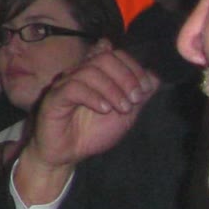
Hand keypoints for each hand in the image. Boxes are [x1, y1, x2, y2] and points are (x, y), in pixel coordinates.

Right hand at [16, 49, 156, 200]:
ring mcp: (65, 84)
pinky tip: (104, 110)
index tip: (144, 89)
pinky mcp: (54, 98)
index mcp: (95, 74)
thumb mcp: (125, 115)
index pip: (114, 54)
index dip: (133, 67)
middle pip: (103, 58)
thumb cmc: (93, 132)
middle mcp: (79, 74)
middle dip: (126, 77)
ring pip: (89, 71)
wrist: (68, 153)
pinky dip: (94, 97)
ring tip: (122, 108)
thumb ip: (138, 95)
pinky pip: (73, 88)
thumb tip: (154, 77)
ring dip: (112, 90)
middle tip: (135, 99)